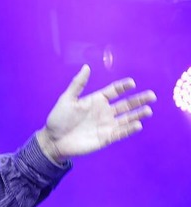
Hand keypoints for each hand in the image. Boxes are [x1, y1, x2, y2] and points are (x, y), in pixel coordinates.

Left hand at [37, 64, 155, 163]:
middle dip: (138, 100)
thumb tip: (86, 67)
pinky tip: (138, 125)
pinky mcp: (106, 138)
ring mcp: (106, 125)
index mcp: (96, 100)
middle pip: (125, 104)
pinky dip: (129, 129)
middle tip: (152, 95)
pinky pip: (121, 133)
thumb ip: (78, 84)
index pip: (113, 91)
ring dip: (137, 114)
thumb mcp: (67, 98)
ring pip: (126, 118)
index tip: (132, 83)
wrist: (54, 140)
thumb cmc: (59, 118)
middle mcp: (104, 111)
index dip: (123, 87)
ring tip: (148, 110)